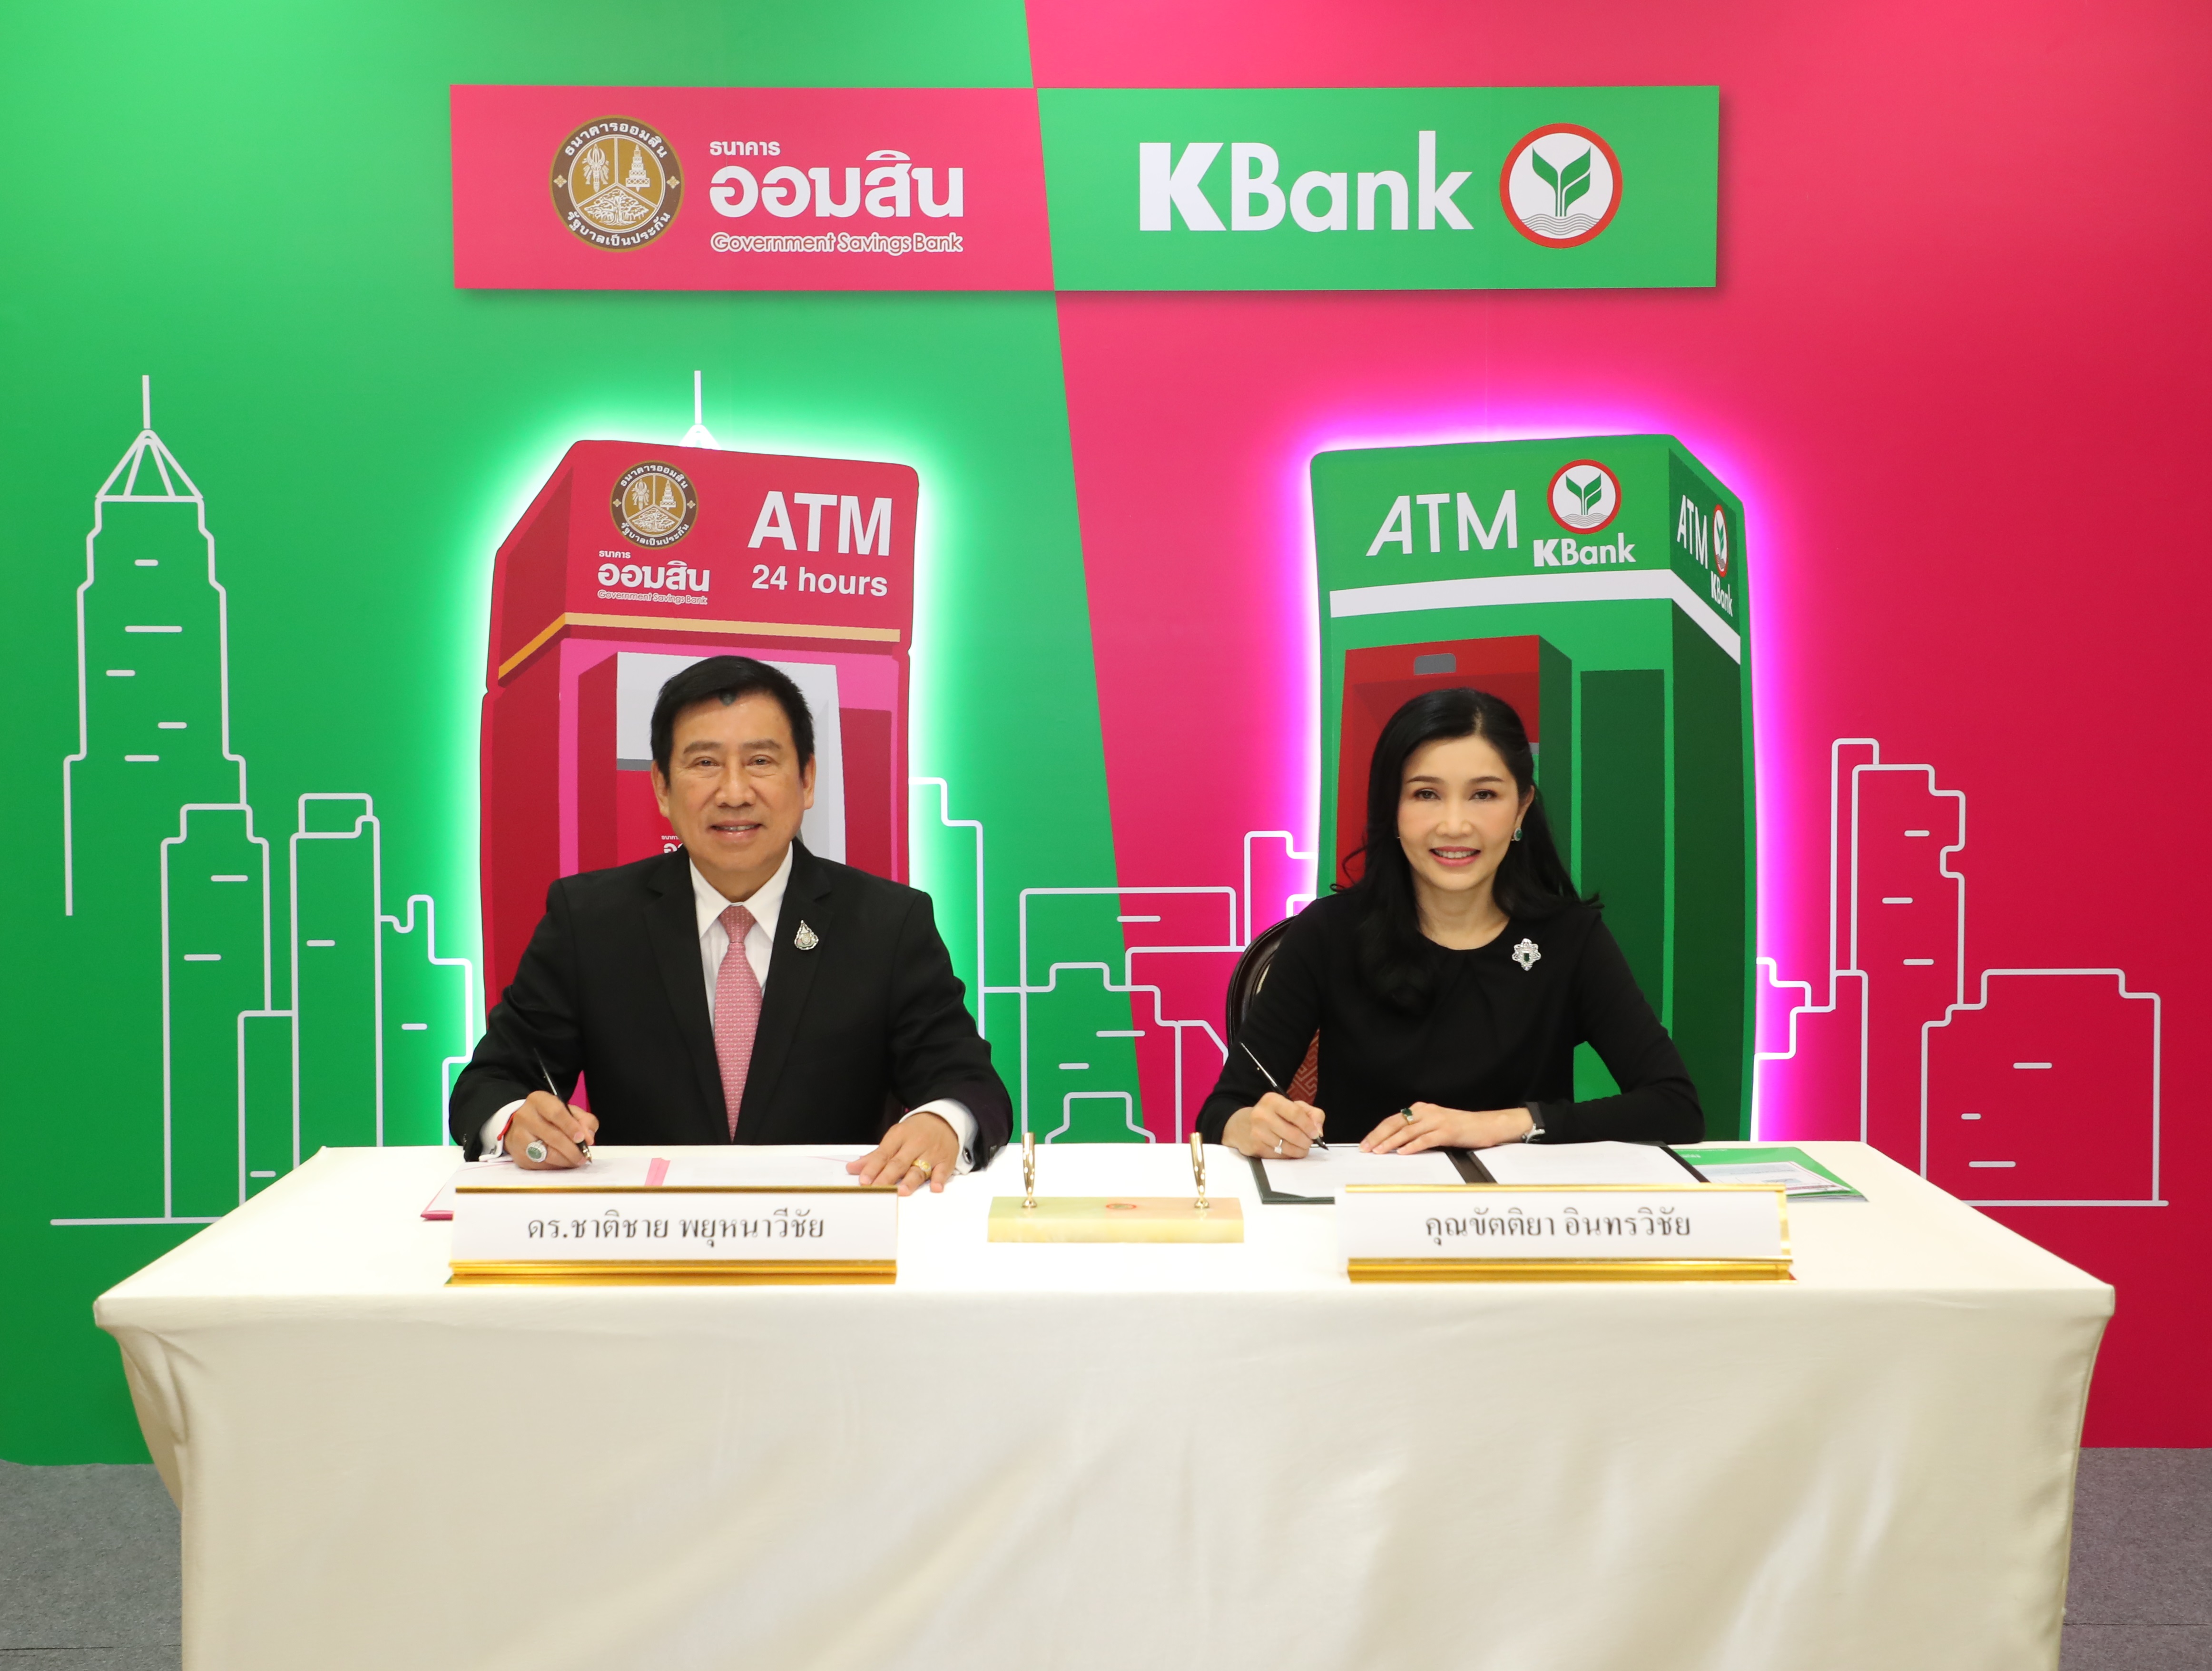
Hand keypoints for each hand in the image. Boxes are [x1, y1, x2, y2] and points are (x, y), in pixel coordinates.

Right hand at [503, 1091, 597, 1168]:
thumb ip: (584, 1120)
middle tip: (584, 1156)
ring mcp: (519, 1137)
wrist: (522, 1127)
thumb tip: (588, 1138)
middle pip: (552, 1136)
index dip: (571, 1127)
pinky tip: (563, 1162)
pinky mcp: (518, 1155)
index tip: (582, 1138)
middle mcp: (525, 1117)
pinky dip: (555, 1166)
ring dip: (566, 1160)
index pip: (556, 1113)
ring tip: (576, 1160)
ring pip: (546, 1154)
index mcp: (538, 1101)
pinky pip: (541, 1165)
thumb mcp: (569, 1111)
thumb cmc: (550, 1118)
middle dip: (572, 1149)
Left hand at [848, 1111, 959, 1194]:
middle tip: (877, 1188)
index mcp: (899, 1136)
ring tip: (902, 1190)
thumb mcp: (894, 1137)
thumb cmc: (915, 1131)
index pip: (883, 1154)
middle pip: (899, 1163)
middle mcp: (915, 1144)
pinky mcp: (946, 1160)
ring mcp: (932, 1152)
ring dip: (911, 1180)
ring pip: (920, 1168)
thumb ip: (875, 1156)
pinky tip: (935, 1187)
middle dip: (887, 1177)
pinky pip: (943, 1170)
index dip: (872, 1168)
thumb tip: (853, 1169)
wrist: (943, 1119)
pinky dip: (939, 1179)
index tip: (864, 1181)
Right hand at [1222, 1092, 1326, 1157]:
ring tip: (1300, 1147)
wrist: (1241, 1125)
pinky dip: (1288, 1155)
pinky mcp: (1255, 1147)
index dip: (1309, 1126)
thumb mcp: (1290, 1106)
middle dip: (1306, 1141)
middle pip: (1293, 1133)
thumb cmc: (1271, 1114)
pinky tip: (1287, 1149)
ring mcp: (1257, 1132)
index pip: (1296, 1113)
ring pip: (1287, 1147)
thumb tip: (1319, 1131)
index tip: (1315, 1133)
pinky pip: (1279, 1156)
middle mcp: (1262, 1115)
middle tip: (1309, 1142)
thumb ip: (1311, 1113)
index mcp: (1272, 1101)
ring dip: (1299, 1150)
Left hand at [1361, 1102, 1532, 1153]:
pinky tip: (1403, 1152)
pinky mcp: (1448, 1131)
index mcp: (1421, 1110)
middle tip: (1367, 1149)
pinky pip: (1426, 1139)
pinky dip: (1413, 1146)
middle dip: (1379, 1137)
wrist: (1487, 1125)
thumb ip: (1417, 1130)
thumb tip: (1395, 1143)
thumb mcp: (1435, 1125)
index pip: (1393, 1120)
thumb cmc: (1460, 1128)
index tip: (1366, 1143)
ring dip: (1391, 1142)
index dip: (1377, 1131)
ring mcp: (1437, 1120)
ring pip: (1408, 1131)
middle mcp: (1426, 1112)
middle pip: (1396, 1123)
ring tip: (1379, 1151)